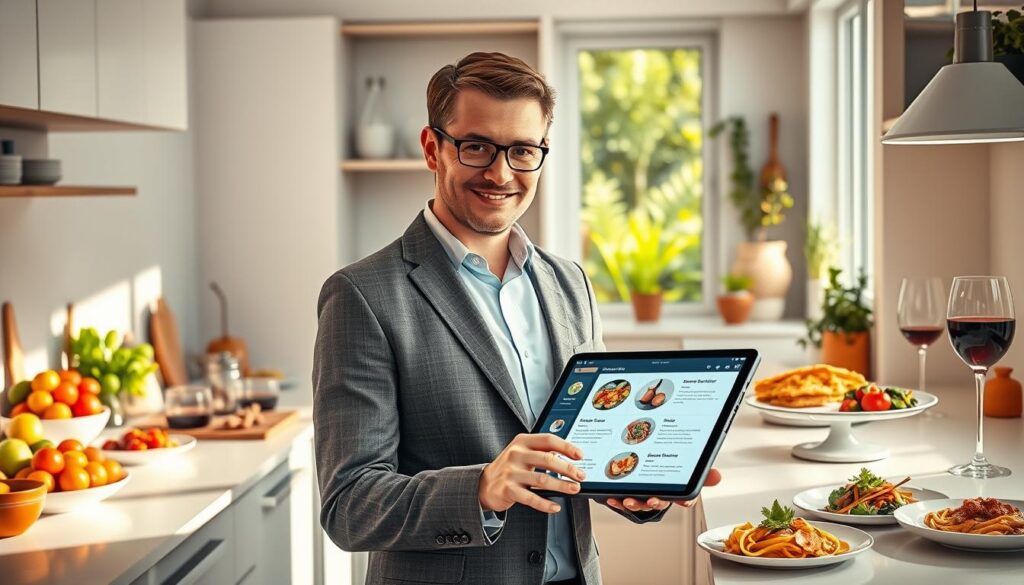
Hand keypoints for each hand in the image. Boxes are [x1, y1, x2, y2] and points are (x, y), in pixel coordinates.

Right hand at [479, 433, 585, 513]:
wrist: (485, 484)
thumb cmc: (510, 468)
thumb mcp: (522, 453)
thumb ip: (542, 452)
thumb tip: (570, 460)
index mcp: (522, 442)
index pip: (548, 440)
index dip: (566, 447)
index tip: (580, 455)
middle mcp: (516, 454)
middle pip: (547, 459)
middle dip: (568, 468)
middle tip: (581, 476)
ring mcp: (511, 472)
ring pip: (542, 479)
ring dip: (561, 485)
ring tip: (574, 489)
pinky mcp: (508, 489)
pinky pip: (531, 498)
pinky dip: (545, 504)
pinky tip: (556, 507)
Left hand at [605, 468, 721, 512]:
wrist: (647, 473)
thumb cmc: (671, 475)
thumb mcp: (687, 471)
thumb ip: (703, 473)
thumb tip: (718, 476)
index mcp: (677, 492)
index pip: (685, 500)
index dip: (685, 502)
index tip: (683, 502)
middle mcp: (661, 497)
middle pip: (660, 502)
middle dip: (656, 503)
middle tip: (652, 499)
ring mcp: (644, 498)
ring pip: (640, 504)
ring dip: (635, 504)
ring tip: (629, 500)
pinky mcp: (629, 496)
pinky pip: (623, 501)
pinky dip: (617, 501)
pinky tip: (612, 497)